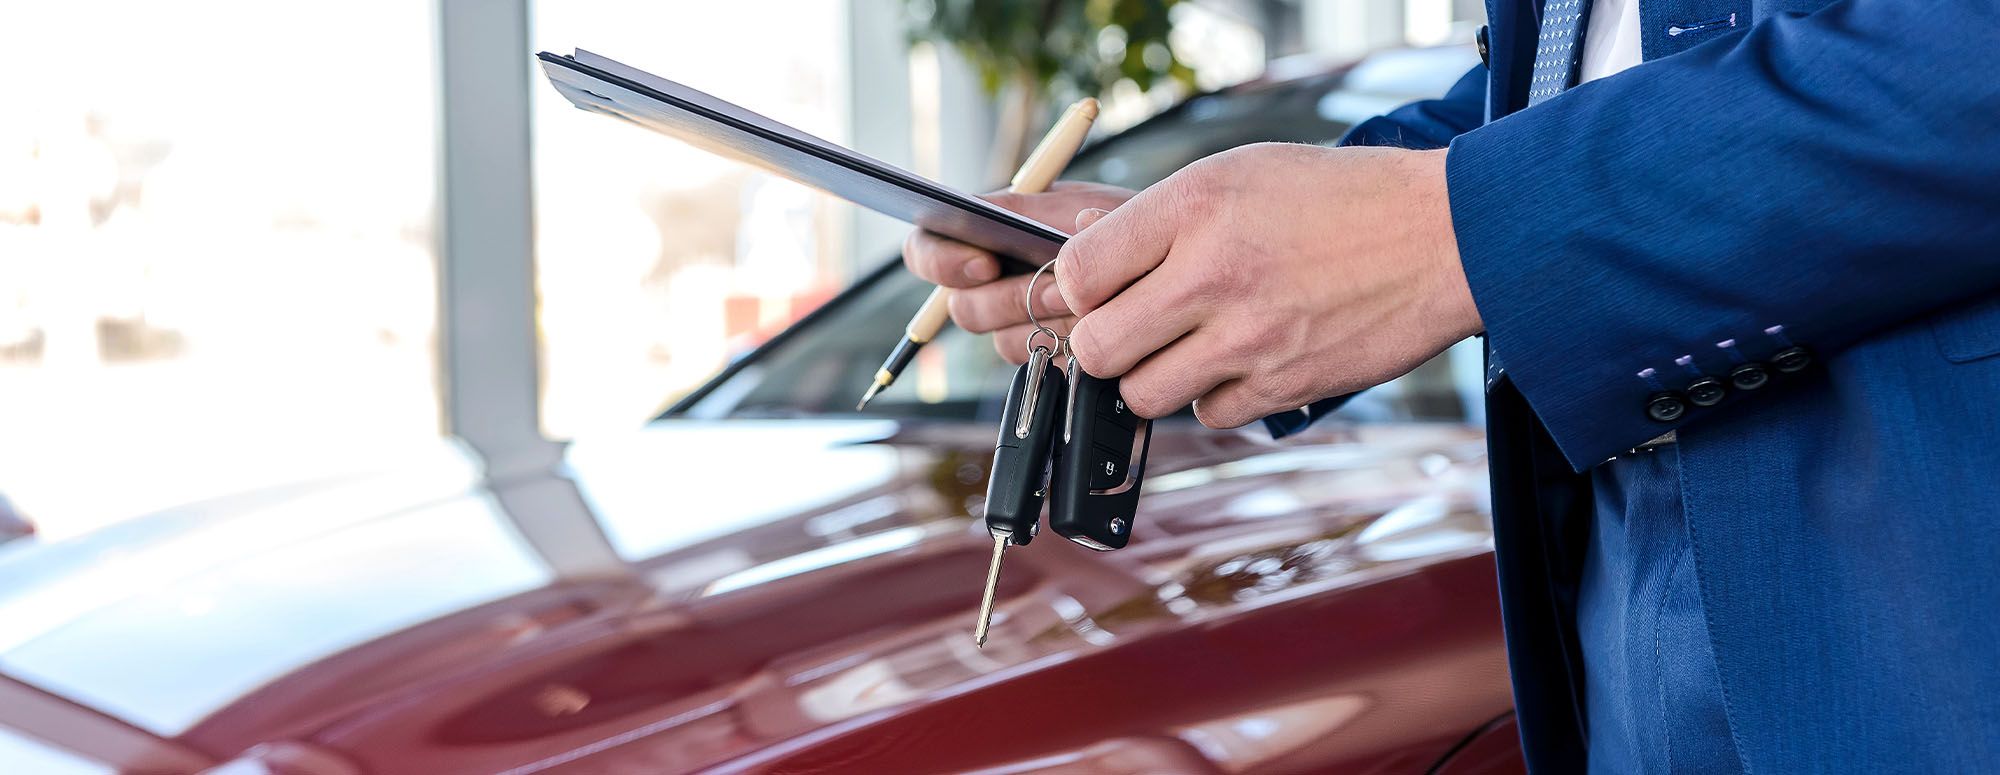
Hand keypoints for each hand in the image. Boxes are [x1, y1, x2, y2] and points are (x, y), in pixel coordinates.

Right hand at [902, 181, 1136, 362]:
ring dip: (1042, 323)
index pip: (925, 249)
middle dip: (1008, 299)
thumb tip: (985, 214)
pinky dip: (1063, 349)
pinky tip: (1090, 330)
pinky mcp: (1045, 355)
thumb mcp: (1075, 204)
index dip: (941, 262)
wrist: (1174, 260)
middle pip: (960, 308)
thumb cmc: (1122, 222)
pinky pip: (1036, 366)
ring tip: (1083, 304)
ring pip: (1001, 341)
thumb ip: (1027, 212)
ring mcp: (1018, 322)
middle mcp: (992, 281)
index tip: (984, 264)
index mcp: (985, 235)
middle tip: (1054, 289)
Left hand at [1054, 143, 1481, 427]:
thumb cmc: (1337, 198)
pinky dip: (1216, 396)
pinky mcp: (1282, 387)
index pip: (1077, 272)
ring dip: (1155, 376)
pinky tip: (1247, 358)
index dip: (1079, 287)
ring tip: (1190, 343)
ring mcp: (1248, 339)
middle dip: (1105, 344)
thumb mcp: (1240, 173)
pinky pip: (1208, 414)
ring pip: (1143, 394)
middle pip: (1096, 348)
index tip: (1101, 286)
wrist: (1444, 236)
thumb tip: (1081, 255)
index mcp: (1193, 207)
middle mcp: (1212, 274)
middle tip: (1133, 328)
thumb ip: (1157, 218)